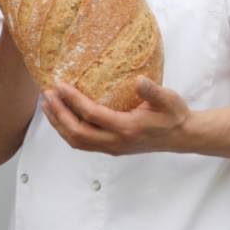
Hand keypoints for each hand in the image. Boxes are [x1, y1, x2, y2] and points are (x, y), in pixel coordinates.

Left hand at [42, 77, 190, 155]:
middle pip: (78, 133)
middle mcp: (116, 142)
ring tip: (47, 105)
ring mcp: (113, 147)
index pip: (92, 115)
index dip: (73, 100)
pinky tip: (61, 117)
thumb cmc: (174, 114)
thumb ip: (153, 92)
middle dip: (59, 114)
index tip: (59, 85)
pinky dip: (67, 131)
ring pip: (78, 141)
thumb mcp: (168, 100)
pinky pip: (83, 143)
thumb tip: (139, 81)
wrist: (182, 136)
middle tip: (46, 94)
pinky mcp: (112, 147)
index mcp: (127, 128)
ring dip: (59, 124)